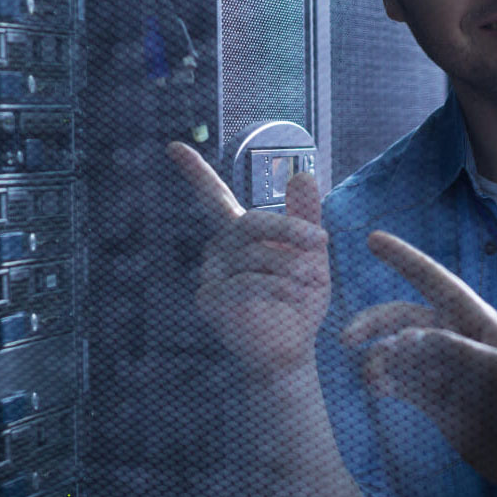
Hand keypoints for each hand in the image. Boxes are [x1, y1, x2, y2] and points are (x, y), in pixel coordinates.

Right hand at [167, 142, 329, 374]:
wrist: (292, 350)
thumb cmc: (299, 300)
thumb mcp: (310, 255)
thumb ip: (306, 217)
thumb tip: (304, 174)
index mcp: (238, 234)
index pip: (214, 197)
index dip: (195, 172)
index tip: (175, 146)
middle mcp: (218, 250)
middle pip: (250, 223)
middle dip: (289, 230)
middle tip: (322, 241)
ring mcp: (210, 276)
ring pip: (254, 255)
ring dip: (292, 266)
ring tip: (315, 281)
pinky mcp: (211, 301)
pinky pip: (246, 283)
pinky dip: (278, 287)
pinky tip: (298, 296)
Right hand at [342, 230, 496, 492]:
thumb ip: (456, 351)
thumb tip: (408, 339)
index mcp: (477, 322)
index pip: (434, 281)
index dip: (404, 259)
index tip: (372, 240)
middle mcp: (456, 340)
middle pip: (405, 318)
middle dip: (375, 322)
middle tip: (346, 339)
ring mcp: (444, 371)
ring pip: (399, 352)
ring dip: (379, 358)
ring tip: (372, 379)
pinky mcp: (437, 401)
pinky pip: (403, 382)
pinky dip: (386, 381)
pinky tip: (378, 389)